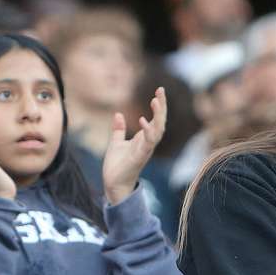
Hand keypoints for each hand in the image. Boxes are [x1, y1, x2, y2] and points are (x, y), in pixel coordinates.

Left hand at [102, 87, 165, 204]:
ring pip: (158, 130)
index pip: (156, 119)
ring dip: (158, 116)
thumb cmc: (117, 166)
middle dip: (162, 106)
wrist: (113, 184)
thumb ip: (119, 130)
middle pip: (160, 122)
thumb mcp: (116, 143)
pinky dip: (147, 131)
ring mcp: (146, 150)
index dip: (159, 106)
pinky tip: (144, 120)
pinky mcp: (140, 157)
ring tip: (155, 100)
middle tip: (160, 90)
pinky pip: (148, 143)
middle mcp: (148, 143)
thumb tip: (118, 114)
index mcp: (144, 139)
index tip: (158, 90)